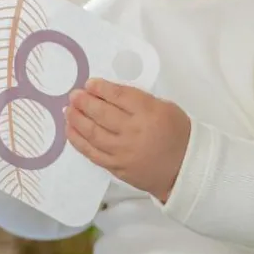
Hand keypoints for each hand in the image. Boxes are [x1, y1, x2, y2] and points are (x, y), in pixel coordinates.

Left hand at [66, 79, 190, 202]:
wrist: (184, 169)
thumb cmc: (177, 134)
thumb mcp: (165, 107)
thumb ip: (139, 100)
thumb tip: (109, 94)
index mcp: (148, 112)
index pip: (118, 96)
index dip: (100, 88)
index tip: (90, 84)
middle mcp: (133, 131)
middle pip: (101, 113)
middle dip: (83, 101)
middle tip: (74, 95)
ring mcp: (122, 151)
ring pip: (92, 133)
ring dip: (76, 119)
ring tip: (69, 110)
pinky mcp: (115, 166)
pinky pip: (91, 152)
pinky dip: (77, 140)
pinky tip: (70, 130)